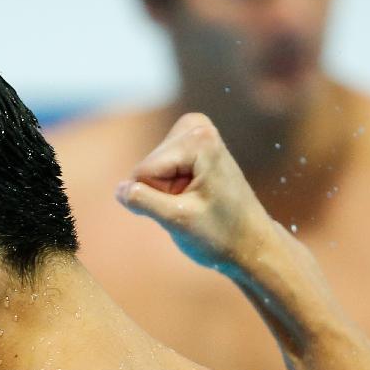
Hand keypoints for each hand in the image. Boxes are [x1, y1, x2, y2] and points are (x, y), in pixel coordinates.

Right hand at [115, 113, 267, 273]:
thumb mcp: (178, 220)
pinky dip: (170, 188)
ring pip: (149, 171)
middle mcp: (197, 127)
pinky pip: (158, 170)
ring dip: (167, 193)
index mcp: (198, 139)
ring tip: (198, 201)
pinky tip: (195, 194)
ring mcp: (194, 133)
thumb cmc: (221, 235)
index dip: (159, 199)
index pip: (144, 172)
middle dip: (163, 194)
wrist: (251, 243)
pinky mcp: (189, 143)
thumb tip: (118, 190)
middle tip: (195, 205)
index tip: (192, 208)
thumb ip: (144, 201)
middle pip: (146, 168)